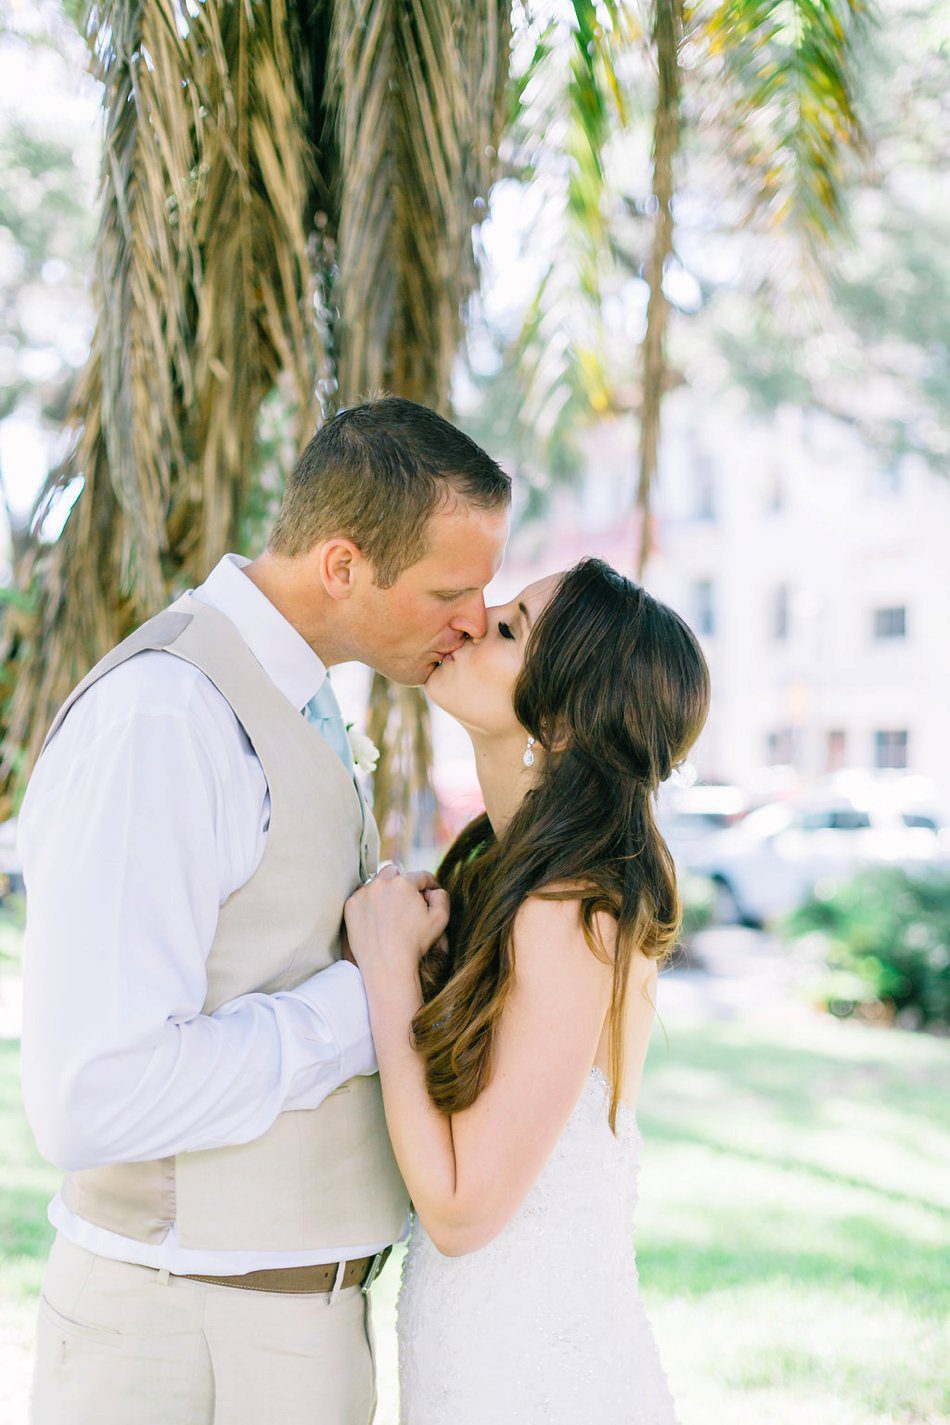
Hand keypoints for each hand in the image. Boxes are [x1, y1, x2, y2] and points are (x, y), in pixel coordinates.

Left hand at [344, 865, 449, 980]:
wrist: (387, 966)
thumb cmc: (415, 944)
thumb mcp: (441, 919)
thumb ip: (442, 896)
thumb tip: (433, 890)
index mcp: (403, 882)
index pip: (421, 876)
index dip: (430, 885)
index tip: (430, 894)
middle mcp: (381, 883)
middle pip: (394, 872)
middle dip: (403, 882)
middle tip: (407, 901)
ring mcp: (363, 894)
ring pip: (376, 883)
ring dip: (385, 891)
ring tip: (391, 911)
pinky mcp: (351, 906)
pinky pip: (362, 897)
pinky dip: (370, 904)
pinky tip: (377, 920)